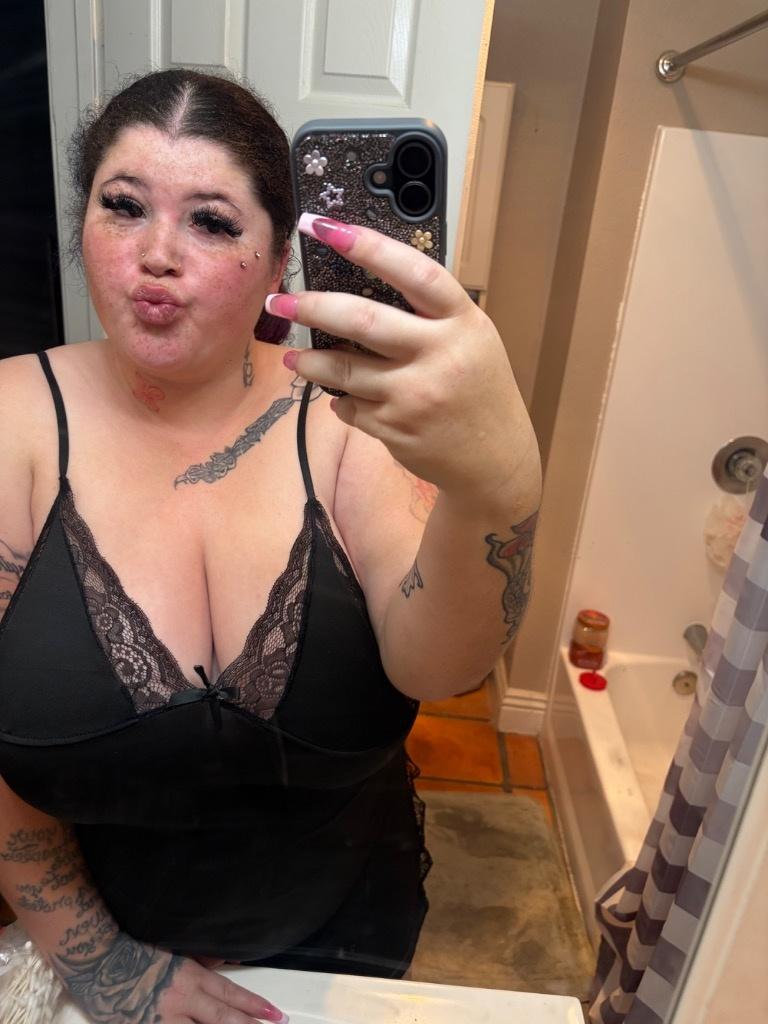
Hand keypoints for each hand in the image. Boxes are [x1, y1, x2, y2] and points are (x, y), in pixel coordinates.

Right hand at [61, 935, 285, 1023]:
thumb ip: (203, 961)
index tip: (274, 1014)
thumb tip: (231, 963)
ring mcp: (161, 1020)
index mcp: (191, 977)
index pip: (230, 995)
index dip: (254, 1006)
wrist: (98, 959)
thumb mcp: (175, 951)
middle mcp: (181, 1001)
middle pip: (221, 1019)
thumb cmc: (137, 951)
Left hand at [271, 214, 539, 506]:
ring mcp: (414, 396)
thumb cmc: (479, 390)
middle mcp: (439, 356)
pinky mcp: (395, 429)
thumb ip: (430, 315)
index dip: (366, 245)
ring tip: (294, 357)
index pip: (412, 272)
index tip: (322, 226)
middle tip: (280, 301)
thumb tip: (363, 285)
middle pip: (363, 320)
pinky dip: (342, 399)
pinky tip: (342, 396)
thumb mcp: (472, 340)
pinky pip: (351, 407)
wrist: (495, 459)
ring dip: (310, 362)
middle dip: (312, 307)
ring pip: (344, 370)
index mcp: (463, 322)